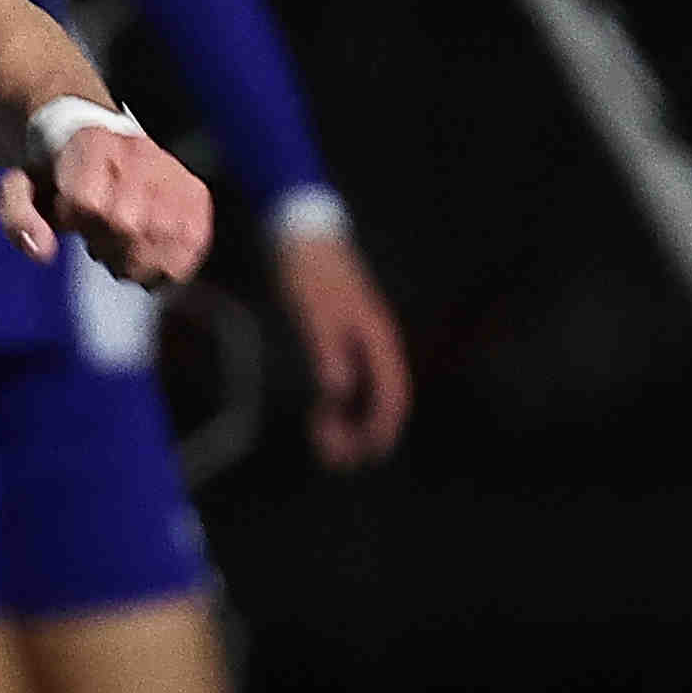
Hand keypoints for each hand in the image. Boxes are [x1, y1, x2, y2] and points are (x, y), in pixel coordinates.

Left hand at [0, 121, 210, 288]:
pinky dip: (170, 262)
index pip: (89, 202)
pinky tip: (149, 254)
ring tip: (123, 247)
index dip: (75, 220)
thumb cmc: (54, 172)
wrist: (89, 135)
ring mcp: (171, 173)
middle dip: (106, 245)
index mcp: (93, 144)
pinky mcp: (195, 194)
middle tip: (97, 239)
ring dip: (138, 259)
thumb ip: (18, 217)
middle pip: (127, 224)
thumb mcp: (20, 188)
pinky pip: (194, 242)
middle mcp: (138, 153)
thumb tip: (43, 252)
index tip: (71, 216)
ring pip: (164, 237)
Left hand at [274, 226, 411, 467]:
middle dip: (361, 432)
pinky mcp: (339, 340)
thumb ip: (327, 350)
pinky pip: (345, 382)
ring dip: (347, 421)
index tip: (366, 456)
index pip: (392, 393)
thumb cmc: (309, 272)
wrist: (298, 233)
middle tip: (334, 459)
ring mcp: (357, 343)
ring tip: (321, 442)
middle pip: (379, 399)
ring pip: (361, 393)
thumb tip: (337, 393)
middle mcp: (373, 345)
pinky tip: (317, 415)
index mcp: (376, 339)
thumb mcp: (314, 311)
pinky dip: (335, 403)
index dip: (381, 428)